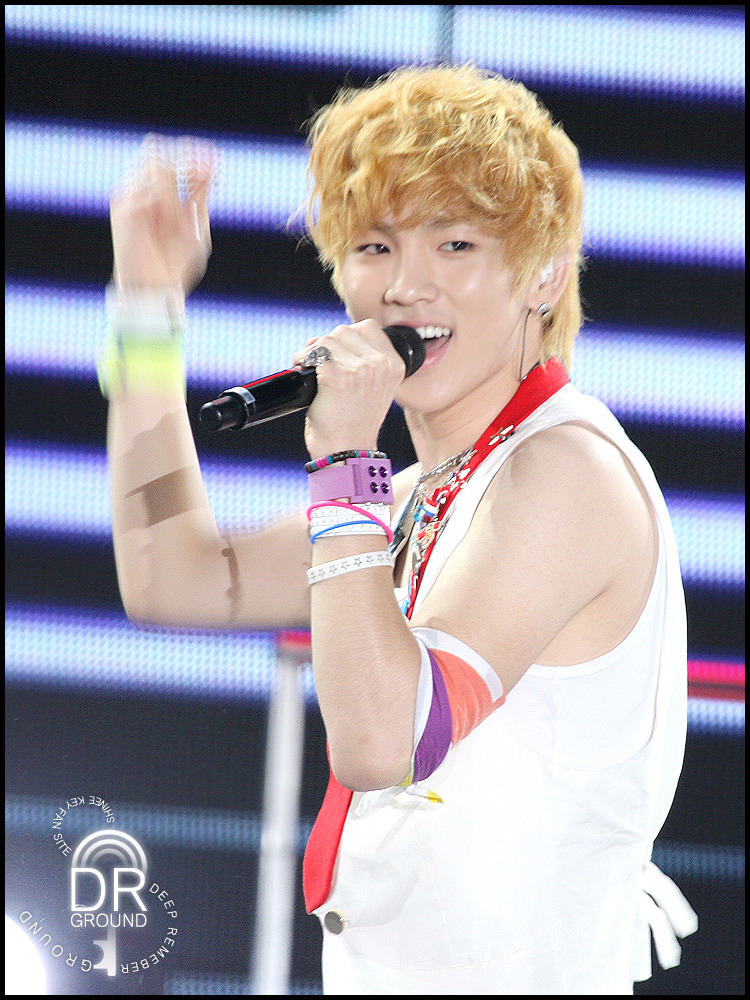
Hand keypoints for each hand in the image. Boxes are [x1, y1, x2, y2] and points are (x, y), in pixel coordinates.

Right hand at [110, 135, 215, 293]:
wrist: (154, 289)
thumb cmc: (176, 264)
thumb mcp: (198, 229)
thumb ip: (202, 197)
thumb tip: (211, 166)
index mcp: (170, 194)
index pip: (178, 158)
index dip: (193, 152)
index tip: (212, 155)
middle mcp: (150, 191)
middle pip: (162, 155)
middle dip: (184, 165)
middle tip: (197, 181)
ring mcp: (135, 197)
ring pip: (153, 167)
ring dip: (172, 192)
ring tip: (176, 224)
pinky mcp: (122, 207)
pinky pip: (144, 190)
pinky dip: (160, 204)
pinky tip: (162, 227)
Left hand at [294, 320, 407, 459]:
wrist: (346, 452)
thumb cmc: (354, 423)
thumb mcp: (375, 388)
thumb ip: (367, 361)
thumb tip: (332, 336)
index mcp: (395, 365)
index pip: (368, 327)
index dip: (348, 338)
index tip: (340, 356)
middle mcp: (381, 364)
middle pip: (344, 330)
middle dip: (329, 345)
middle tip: (321, 366)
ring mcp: (360, 369)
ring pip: (327, 339)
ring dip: (314, 352)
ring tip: (314, 372)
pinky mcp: (336, 376)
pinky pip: (313, 352)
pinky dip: (302, 360)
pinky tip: (304, 374)